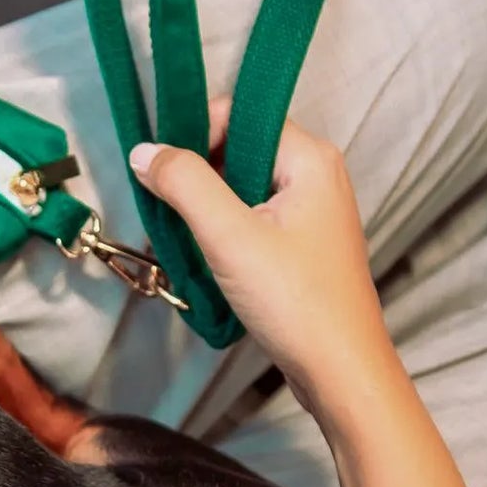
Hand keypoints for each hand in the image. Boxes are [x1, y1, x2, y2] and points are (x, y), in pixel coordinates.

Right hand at [129, 101, 395, 414]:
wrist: (341, 372)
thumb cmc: (296, 302)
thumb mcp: (229, 236)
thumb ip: (184, 184)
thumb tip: (145, 151)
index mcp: (310, 158)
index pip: (239, 114)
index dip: (196, 134)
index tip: (161, 169)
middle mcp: (317, 175)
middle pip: (238, 148)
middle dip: (197, 174)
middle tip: (167, 209)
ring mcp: (312, 211)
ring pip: (242, 186)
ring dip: (206, 206)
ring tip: (185, 238)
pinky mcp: (303, 243)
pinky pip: (252, 215)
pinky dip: (224, 229)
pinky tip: (207, 257)